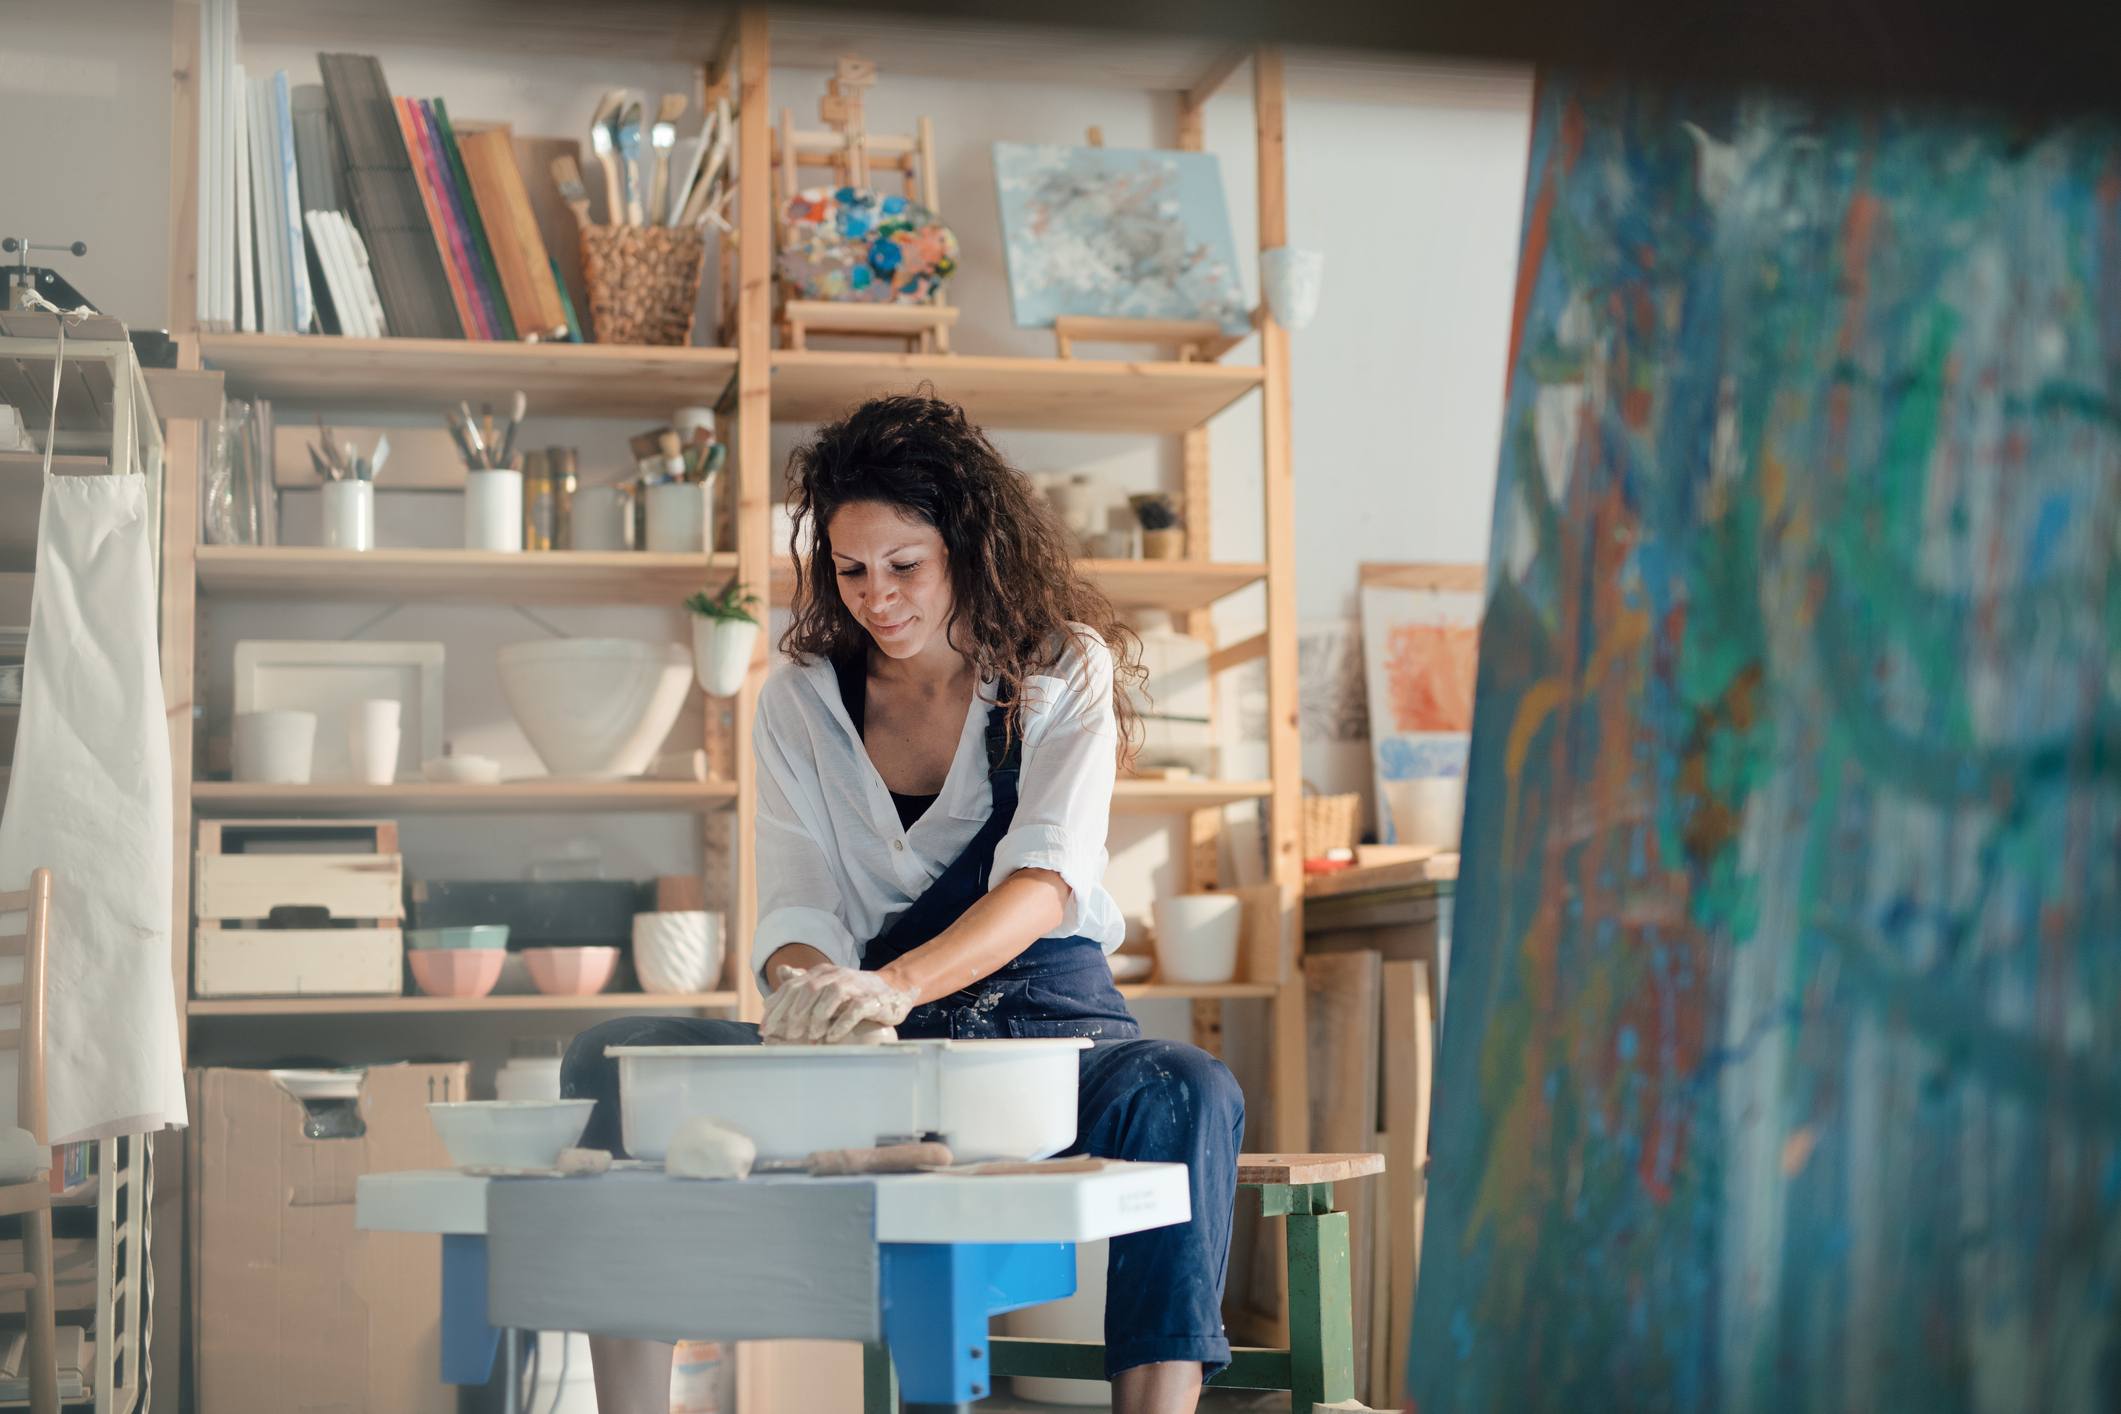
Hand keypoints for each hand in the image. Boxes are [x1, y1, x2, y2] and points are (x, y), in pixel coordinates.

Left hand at [762, 964, 914, 1043]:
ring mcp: (856, 985)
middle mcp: (836, 975)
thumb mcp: (828, 985)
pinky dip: (841, 1023)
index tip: (764, 1028)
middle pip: (808, 989)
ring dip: (817, 1017)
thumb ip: (803, 982)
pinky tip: (831, 1037)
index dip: (777, 1007)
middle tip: (785, 1035)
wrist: (895, 990)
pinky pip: (855, 1009)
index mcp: (822, 973)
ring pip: (831, 995)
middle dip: (793, 1013)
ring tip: (808, 1037)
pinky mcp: (873, 999)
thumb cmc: (856, 992)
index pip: (793, 986)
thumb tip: (780, 973)